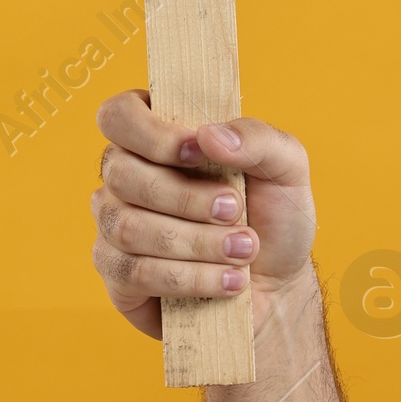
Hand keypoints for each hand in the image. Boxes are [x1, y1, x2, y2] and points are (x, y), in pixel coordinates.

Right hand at [90, 90, 317, 339]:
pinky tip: (226, 281)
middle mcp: (125, 176)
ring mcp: (114, 227)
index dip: (151, 134)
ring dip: (195, 242)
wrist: (277, 286)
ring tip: (242, 251)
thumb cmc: (272, 216)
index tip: (199, 154)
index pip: (119, 115)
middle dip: (186, 198)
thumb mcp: (286, 167)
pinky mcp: (119, 278)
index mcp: (157, 134)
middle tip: (235, 211)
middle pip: (121, 174)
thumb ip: (256, 138)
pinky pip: (134, 274)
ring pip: (127, 227)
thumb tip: (208, 135)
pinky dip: (189, 278)